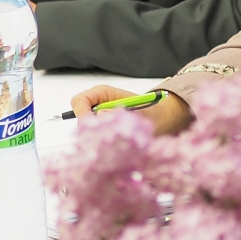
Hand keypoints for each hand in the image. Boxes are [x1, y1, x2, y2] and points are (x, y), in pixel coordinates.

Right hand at [69, 85, 193, 134]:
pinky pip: (92, 138)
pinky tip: (113, 146)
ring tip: (115, 141)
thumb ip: (120, 113)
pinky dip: (100, 143)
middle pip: (79, 116)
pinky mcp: (101, 131)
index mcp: (103, 93)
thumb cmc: (151, 113)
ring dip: (95, 137)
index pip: (79, 101)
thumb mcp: (139, 112)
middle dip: (88, 128)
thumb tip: (101, 115)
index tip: (91, 127)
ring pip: (84, 130)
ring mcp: (98, 118)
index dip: (82, 114)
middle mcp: (97, 105)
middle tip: (105, 137)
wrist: (161, 122)